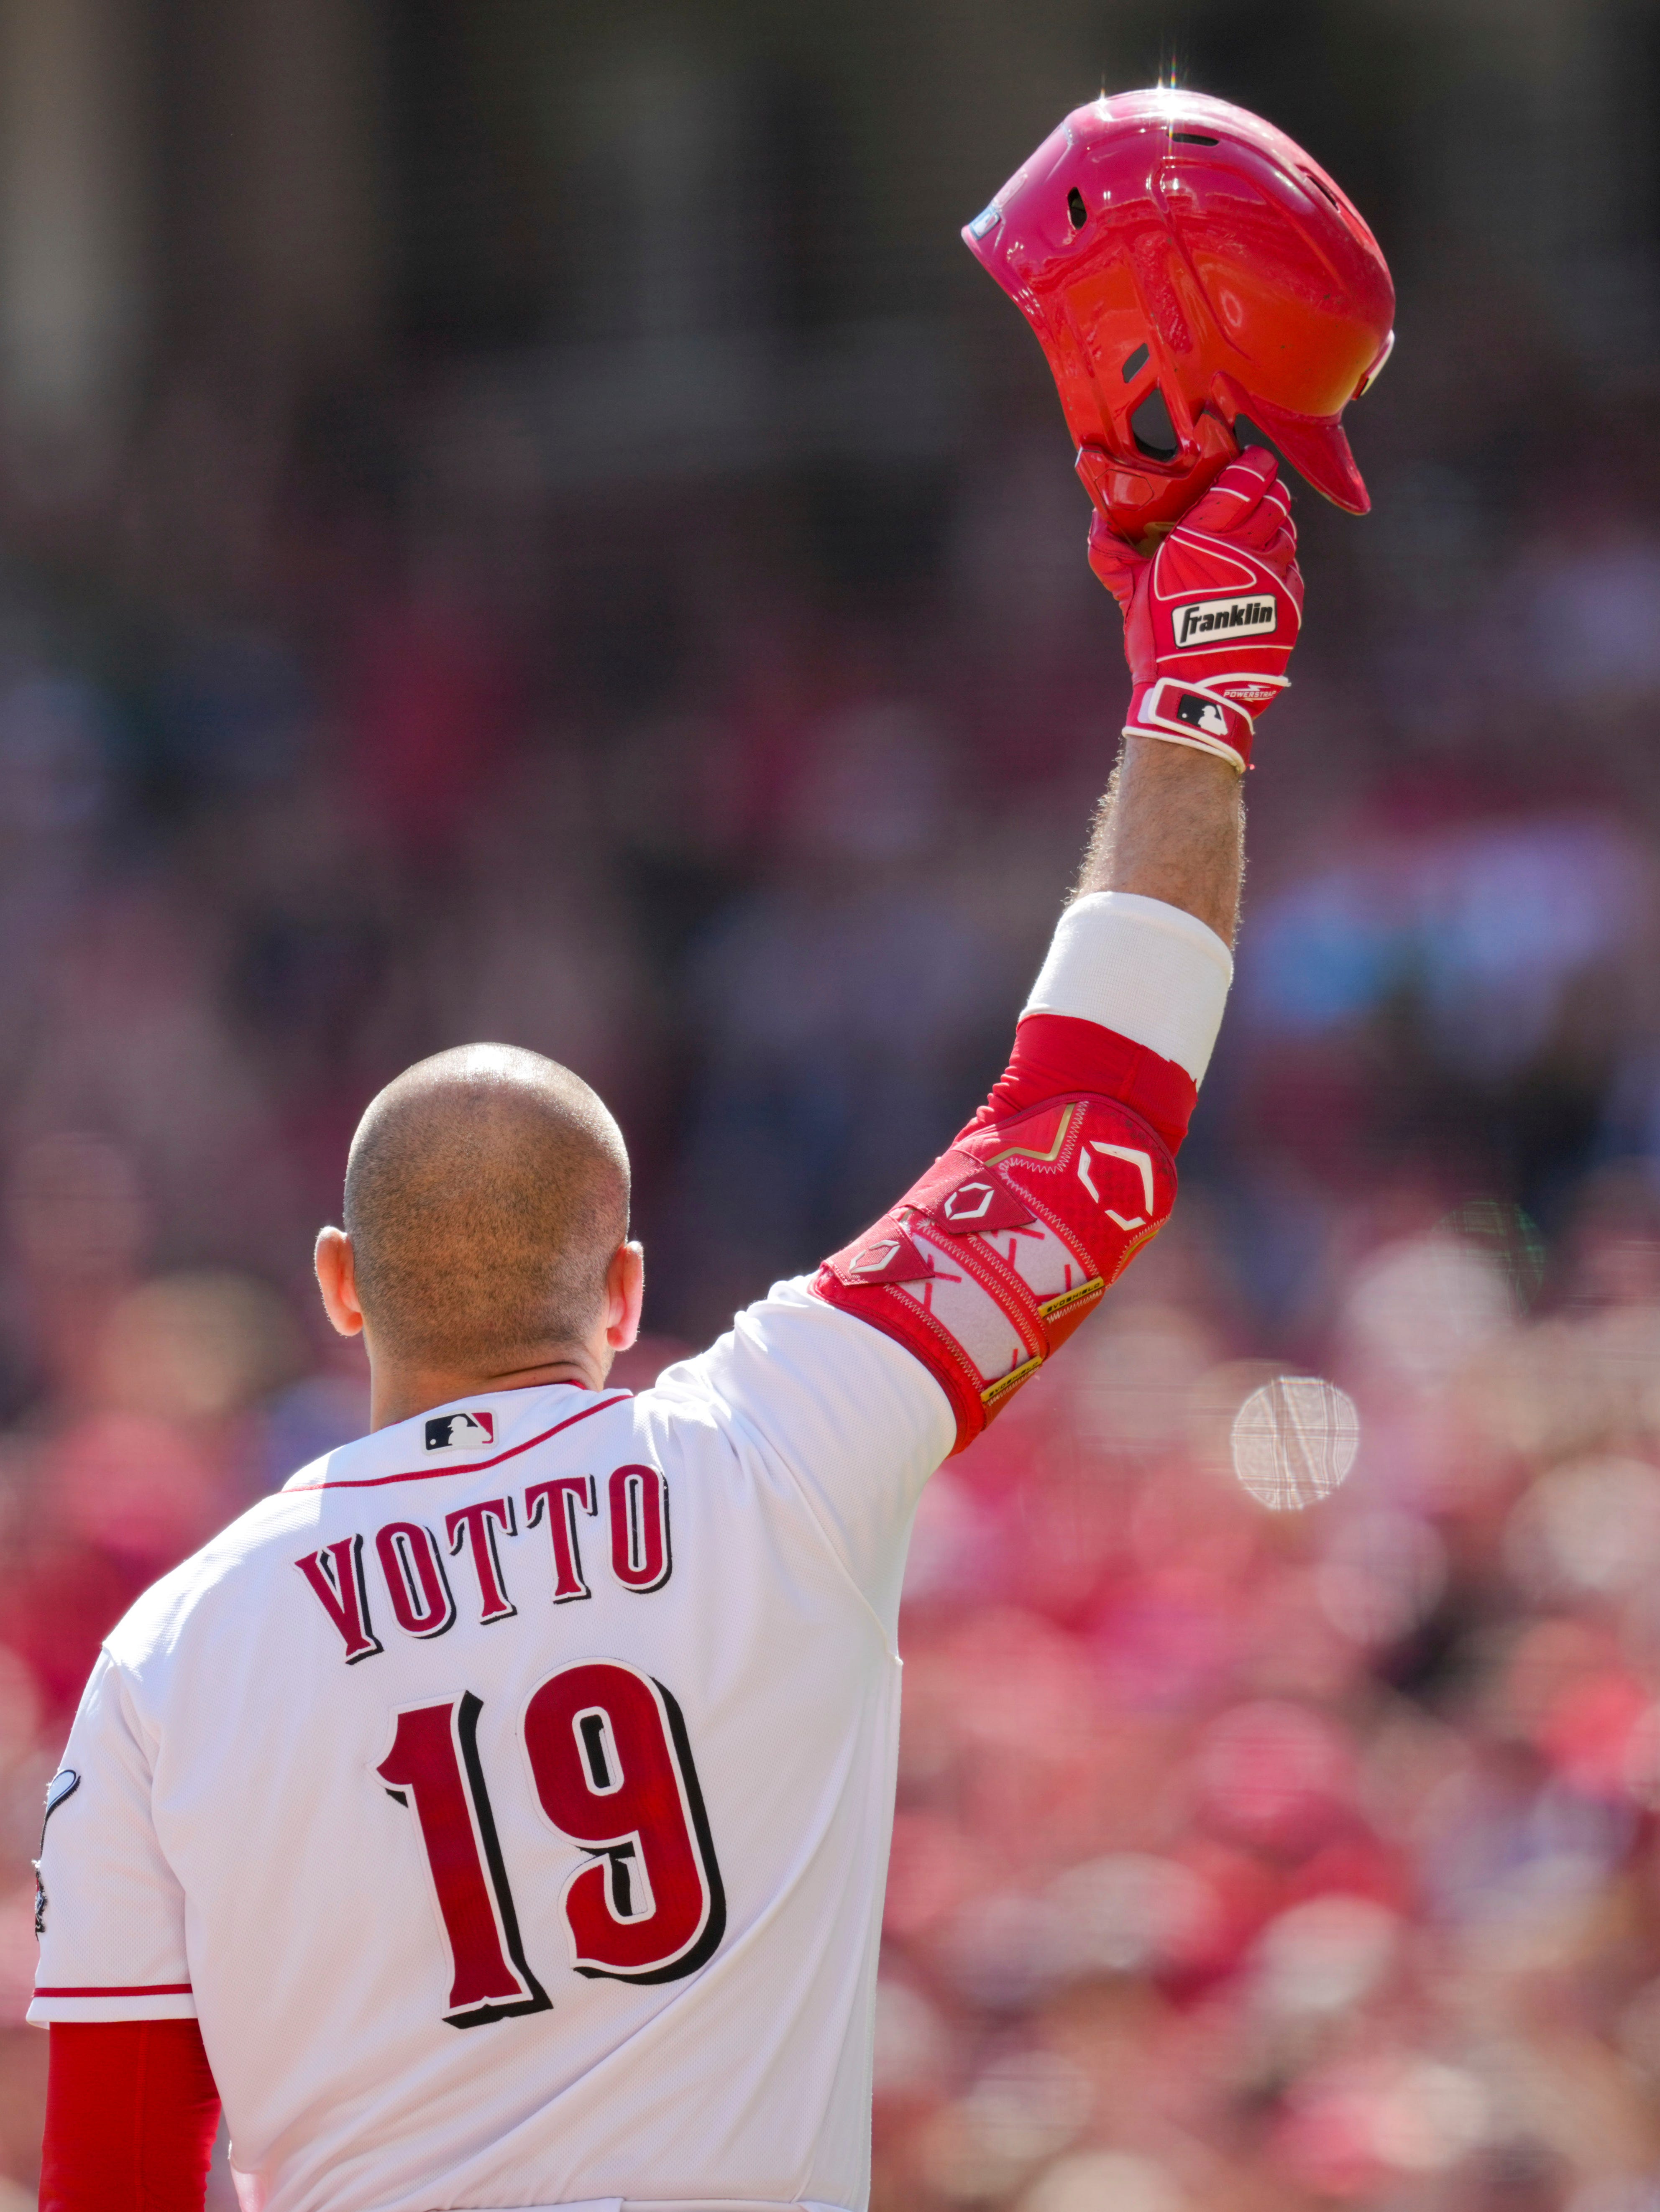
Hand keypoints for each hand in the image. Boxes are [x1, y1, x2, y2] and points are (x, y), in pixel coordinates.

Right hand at [1087, 448, 1302, 771]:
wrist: (1197, 696)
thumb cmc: (1159, 642)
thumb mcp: (1131, 594)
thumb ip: (1114, 554)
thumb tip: (1095, 524)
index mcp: (1204, 536)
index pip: (1244, 479)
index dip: (1252, 464)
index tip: (1251, 460)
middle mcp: (1245, 548)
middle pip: (1274, 498)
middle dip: (1267, 488)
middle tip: (1256, 490)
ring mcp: (1274, 575)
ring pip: (1287, 530)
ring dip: (1275, 524)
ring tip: (1259, 529)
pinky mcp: (1290, 602)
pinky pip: (1293, 567)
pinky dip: (1281, 562)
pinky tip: (1265, 569)